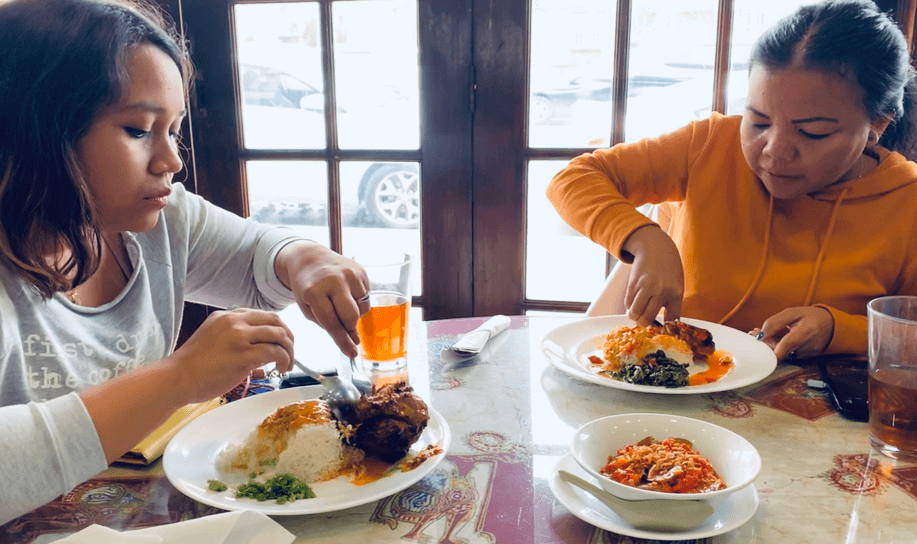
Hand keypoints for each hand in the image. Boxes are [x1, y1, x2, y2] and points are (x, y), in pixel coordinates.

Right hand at [167, 308, 293, 402]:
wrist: (176, 378)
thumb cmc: (192, 366)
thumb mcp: (212, 337)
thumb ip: (233, 335)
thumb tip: (255, 345)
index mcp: (226, 316)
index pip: (262, 315)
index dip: (277, 327)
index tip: (281, 340)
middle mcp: (234, 322)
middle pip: (275, 320)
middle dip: (288, 335)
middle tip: (290, 350)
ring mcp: (240, 337)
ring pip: (279, 335)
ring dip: (289, 350)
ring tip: (287, 363)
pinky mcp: (244, 355)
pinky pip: (275, 352)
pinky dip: (284, 359)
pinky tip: (280, 368)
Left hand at [275, 242, 369, 358]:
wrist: (310, 258)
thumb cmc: (308, 287)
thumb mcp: (308, 307)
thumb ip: (327, 324)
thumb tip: (353, 340)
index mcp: (314, 291)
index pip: (332, 323)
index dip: (342, 341)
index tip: (351, 353)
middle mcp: (333, 281)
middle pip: (351, 316)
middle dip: (350, 328)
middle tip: (349, 334)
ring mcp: (349, 274)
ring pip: (362, 308)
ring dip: (354, 313)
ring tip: (341, 305)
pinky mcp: (360, 271)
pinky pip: (366, 297)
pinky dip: (358, 302)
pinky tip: (347, 295)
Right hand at [621, 225, 684, 325]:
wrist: (655, 247)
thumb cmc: (668, 268)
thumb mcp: (677, 285)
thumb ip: (672, 303)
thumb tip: (665, 324)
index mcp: (676, 293)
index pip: (671, 319)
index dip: (664, 328)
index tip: (660, 329)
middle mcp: (660, 291)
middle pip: (647, 319)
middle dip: (644, 324)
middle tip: (645, 322)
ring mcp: (645, 287)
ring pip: (634, 313)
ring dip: (635, 316)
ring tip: (638, 312)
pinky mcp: (633, 284)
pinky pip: (628, 303)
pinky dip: (630, 305)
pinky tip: (636, 300)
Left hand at [749, 306, 833, 360]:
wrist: (832, 326)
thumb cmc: (811, 317)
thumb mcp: (793, 313)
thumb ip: (775, 322)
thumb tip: (760, 335)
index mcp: (807, 331)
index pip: (787, 344)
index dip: (770, 345)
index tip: (757, 340)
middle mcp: (808, 346)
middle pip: (780, 351)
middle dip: (764, 343)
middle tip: (754, 332)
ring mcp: (806, 355)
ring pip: (782, 354)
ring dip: (769, 345)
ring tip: (762, 333)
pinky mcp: (804, 359)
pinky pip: (786, 355)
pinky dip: (777, 348)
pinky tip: (772, 338)